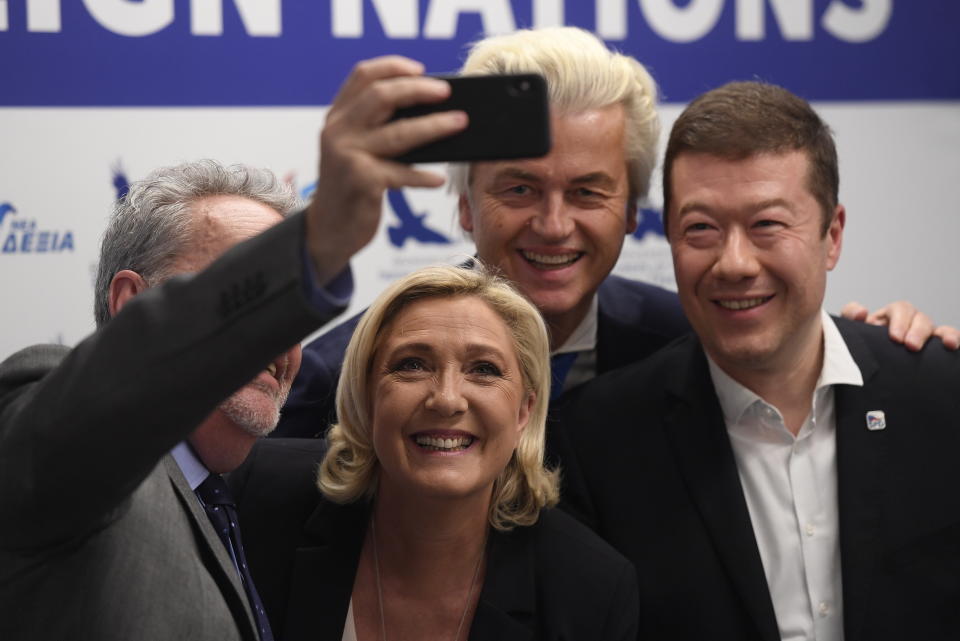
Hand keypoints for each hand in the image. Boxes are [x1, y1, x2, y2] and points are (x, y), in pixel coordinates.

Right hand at [304, 56, 467, 283]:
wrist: (328, 229)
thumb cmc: (351, 188)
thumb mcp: (355, 150)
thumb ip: (376, 128)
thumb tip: (426, 111)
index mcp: (337, 117)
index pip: (362, 76)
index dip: (393, 66)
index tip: (421, 69)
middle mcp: (338, 131)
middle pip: (381, 95)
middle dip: (418, 90)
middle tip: (446, 93)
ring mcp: (348, 155)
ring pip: (398, 133)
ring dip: (434, 126)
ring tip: (459, 122)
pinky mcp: (361, 181)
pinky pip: (401, 173)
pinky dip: (423, 176)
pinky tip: (438, 179)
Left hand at [841, 300, 959, 350]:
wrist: (867, 369)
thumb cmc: (861, 344)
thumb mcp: (852, 329)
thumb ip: (851, 315)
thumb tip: (862, 311)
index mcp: (891, 316)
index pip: (900, 309)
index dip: (900, 320)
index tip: (895, 338)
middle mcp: (911, 324)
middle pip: (921, 319)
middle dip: (918, 331)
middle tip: (911, 346)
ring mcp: (924, 338)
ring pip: (940, 330)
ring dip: (946, 335)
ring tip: (949, 344)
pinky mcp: (933, 353)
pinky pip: (949, 343)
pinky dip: (955, 341)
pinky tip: (956, 348)